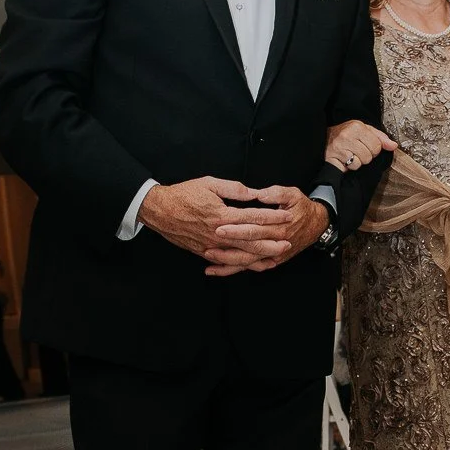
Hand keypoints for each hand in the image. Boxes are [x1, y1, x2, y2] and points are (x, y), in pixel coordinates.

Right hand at [138, 177, 292, 268]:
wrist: (160, 211)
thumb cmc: (184, 194)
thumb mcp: (209, 184)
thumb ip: (234, 189)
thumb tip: (253, 193)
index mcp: (222, 214)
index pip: (254, 217)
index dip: (273, 217)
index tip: (287, 215)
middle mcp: (219, 233)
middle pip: (252, 241)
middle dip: (272, 242)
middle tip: (289, 242)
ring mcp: (212, 245)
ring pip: (241, 255)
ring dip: (260, 257)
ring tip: (276, 257)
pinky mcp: (204, 252)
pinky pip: (226, 262)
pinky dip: (241, 265)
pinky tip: (252, 266)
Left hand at [208, 186, 327, 276]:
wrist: (317, 224)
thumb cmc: (302, 207)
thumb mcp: (293, 194)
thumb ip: (276, 193)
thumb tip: (259, 194)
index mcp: (280, 226)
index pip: (255, 229)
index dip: (236, 229)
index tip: (219, 227)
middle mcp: (276, 244)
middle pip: (249, 249)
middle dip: (227, 250)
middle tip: (208, 246)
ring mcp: (274, 255)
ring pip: (249, 263)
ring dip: (228, 264)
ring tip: (209, 261)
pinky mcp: (272, 261)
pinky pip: (251, 268)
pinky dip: (234, 270)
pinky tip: (217, 270)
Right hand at [324, 120, 397, 171]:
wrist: (323, 139)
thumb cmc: (345, 135)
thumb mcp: (363, 131)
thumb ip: (380, 137)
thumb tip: (393, 146)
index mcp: (357, 126)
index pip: (377, 145)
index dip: (373, 149)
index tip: (365, 146)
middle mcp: (347, 135)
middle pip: (370, 155)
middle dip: (365, 156)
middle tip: (356, 151)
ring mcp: (339, 147)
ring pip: (360, 163)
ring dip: (356, 162)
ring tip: (349, 155)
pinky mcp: (333, 158)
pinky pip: (350, 168)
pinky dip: (348, 167)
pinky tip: (343, 160)